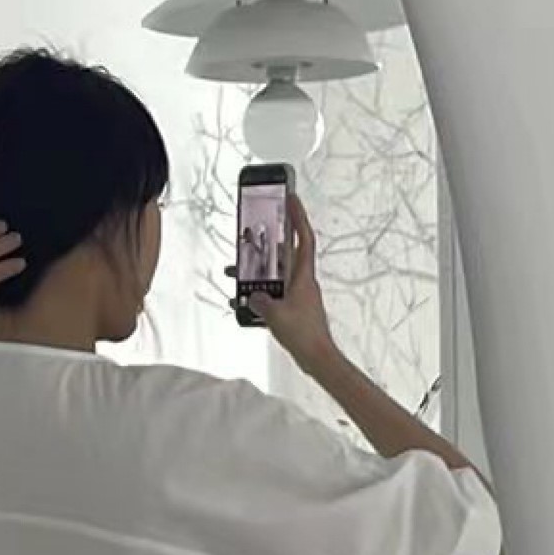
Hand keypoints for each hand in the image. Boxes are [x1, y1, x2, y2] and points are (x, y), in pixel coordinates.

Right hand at [259, 196, 336, 370]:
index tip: (291, 197)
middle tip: (251, 235)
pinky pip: (274, 295)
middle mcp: (302, 282)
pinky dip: (260, 295)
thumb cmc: (304, 335)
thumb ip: (261, 302)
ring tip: (236, 273)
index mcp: (303, 276)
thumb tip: (252, 297)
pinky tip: (245, 303)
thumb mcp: (276, 315)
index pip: (303, 237)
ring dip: (257, 273)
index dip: (298, 216)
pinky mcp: (294, 309)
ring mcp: (298, 295)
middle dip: (266, 244)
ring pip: (276, 276)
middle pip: (285, 254)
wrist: (317, 357)